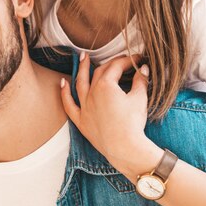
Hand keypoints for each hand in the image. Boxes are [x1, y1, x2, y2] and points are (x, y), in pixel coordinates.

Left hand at [60, 53, 158, 174]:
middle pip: (100, 72)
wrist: (124, 148)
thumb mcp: (139, 98)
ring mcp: (85, 107)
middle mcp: (92, 93)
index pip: (117, 66)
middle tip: (120, 60)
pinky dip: (65, 93)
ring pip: (80, 83)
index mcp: (107, 86)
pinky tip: (63, 83)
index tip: (137, 59)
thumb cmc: (133, 124)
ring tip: (82, 57)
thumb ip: (141, 80)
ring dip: (81, 68)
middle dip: (111, 63)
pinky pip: (69, 104)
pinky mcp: (81, 120)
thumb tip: (143, 68)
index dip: (127, 61)